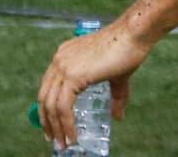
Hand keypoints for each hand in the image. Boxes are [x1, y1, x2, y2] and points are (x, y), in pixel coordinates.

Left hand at [38, 21, 148, 151]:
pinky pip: (62, 106)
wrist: (133, 35)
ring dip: (56, 127)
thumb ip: (114, 95)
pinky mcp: (72, 75)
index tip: (53, 125)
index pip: (49, 86)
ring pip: (51, 104)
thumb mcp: (116, 77)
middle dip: (48, 121)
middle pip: (44, 96)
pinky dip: (66, 124)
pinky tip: (72, 135)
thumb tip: (118, 116)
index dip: (48, 108)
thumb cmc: (126, 50)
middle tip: (55, 139)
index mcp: (65, 56)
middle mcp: (59, 59)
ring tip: (63, 143)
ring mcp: (63, 66)